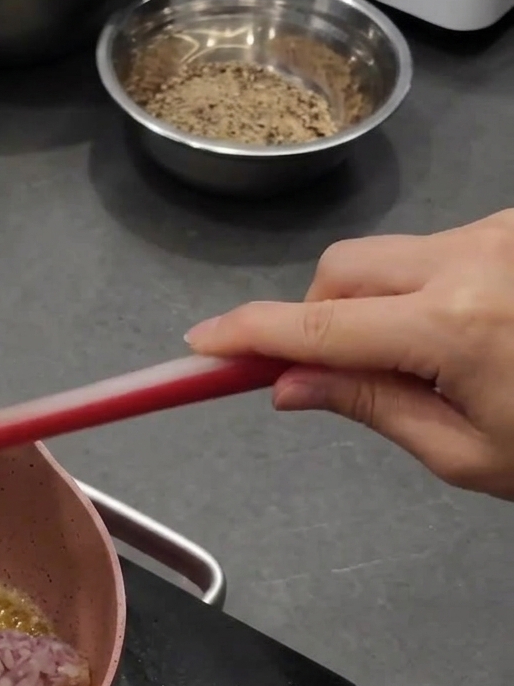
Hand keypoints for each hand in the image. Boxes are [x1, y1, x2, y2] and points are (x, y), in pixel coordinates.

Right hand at [186, 210, 513, 498]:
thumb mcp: (467, 453)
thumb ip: (372, 407)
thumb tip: (289, 386)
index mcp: (456, 327)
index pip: (319, 328)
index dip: (249, 335)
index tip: (200, 346)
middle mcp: (475, 259)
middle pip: (342, 270)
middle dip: (315, 316)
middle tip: (332, 371)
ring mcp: (503, 232)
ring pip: (388, 257)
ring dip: (374, 304)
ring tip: (426, 358)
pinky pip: (437, 249)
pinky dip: (421, 289)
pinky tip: (468, 329)